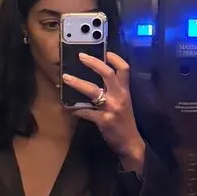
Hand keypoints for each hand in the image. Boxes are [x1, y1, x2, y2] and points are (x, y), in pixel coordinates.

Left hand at [62, 51, 145, 170]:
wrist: (131, 143)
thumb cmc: (125, 123)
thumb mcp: (125, 104)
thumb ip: (115, 93)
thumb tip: (100, 83)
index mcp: (125, 92)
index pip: (124, 69)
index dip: (115, 59)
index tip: (106, 52)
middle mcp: (119, 97)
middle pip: (107, 74)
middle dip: (93, 63)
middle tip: (80, 56)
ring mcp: (111, 108)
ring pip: (92, 90)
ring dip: (77, 83)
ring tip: (66, 78)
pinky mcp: (103, 120)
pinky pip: (86, 112)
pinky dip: (75, 110)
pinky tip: (68, 108)